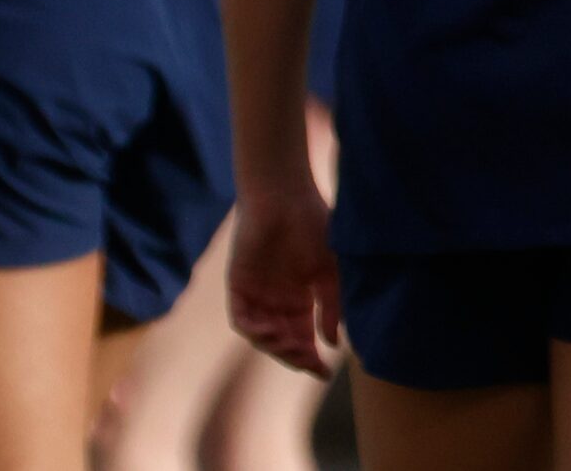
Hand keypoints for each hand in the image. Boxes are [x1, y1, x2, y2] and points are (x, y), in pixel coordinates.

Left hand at [227, 180, 341, 377]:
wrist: (286, 197)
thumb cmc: (314, 226)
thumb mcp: (331, 271)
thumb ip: (331, 306)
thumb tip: (332, 342)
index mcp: (300, 299)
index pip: (304, 338)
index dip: (313, 357)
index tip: (326, 372)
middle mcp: (277, 302)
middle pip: (283, 342)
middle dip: (296, 357)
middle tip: (311, 364)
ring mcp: (256, 295)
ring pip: (262, 336)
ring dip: (276, 347)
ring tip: (294, 347)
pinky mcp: (238, 286)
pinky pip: (241, 319)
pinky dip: (254, 331)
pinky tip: (270, 332)